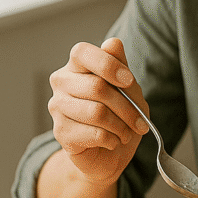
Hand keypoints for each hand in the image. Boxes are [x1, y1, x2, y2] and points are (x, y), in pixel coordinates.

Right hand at [47, 37, 149, 184]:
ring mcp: (57, 107)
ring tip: (126, 133)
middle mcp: (61, 82)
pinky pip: (94, 133)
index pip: (82, 52)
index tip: (128, 81)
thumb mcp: (129, 90)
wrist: (109, 154)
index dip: (107, 64)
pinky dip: (112, 139)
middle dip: (127, 107)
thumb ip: (122, 67)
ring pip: (96, 112)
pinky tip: (113, 141)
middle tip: (140, 121)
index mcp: (77, 65)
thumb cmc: (119, 115)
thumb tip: (113, 43)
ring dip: (121, 126)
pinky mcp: (60, 132)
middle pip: (97, 87)